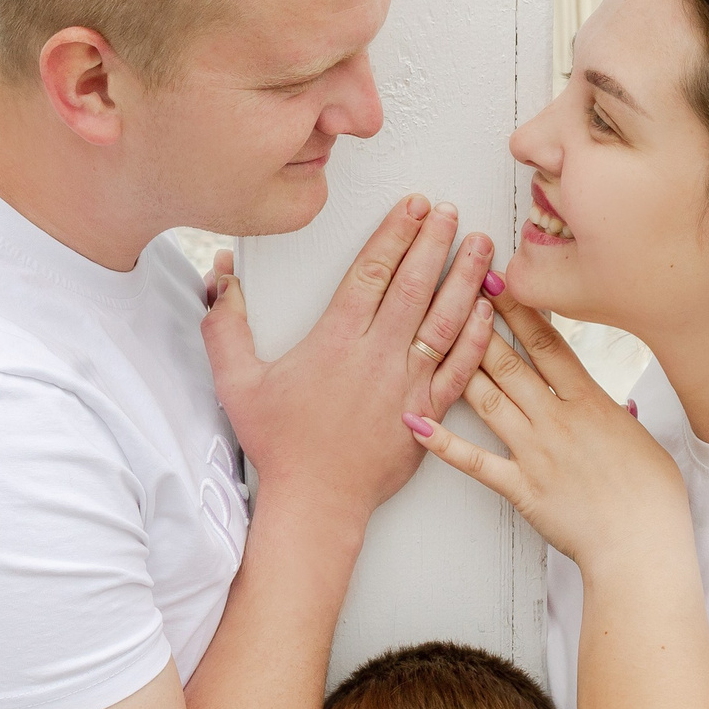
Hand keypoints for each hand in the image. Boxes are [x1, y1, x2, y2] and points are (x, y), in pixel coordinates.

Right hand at [207, 196, 496, 521]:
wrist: (317, 502)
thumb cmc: (279, 445)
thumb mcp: (236, 382)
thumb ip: (225, 324)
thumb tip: (221, 274)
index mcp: (335, 341)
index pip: (372, 272)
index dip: (396, 234)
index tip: (415, 206)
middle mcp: (377, 356)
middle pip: (414, 285)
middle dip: (436, 242)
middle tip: (452, 212)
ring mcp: (407, 385)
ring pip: (445, 320)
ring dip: (466, 278)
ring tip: (483, 244)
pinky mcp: (428, 413)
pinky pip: (460, 367)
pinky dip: (477, 335)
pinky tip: (487, 308)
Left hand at [406, 288, 688, 570]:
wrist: (642, 544)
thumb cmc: (653, 497)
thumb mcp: (644, 442)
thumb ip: (621, 420)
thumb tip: (618, 408)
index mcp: (591, 402)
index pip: (549, 344)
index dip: (521, 310)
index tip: (501, 282)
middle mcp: (559, 419)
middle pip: (511, 363)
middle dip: (481, 324)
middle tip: (455, 292)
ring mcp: (536, 452)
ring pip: (489, 400)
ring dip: (459, 367)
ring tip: (433, 338)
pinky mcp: (520, 487)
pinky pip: (475, 461)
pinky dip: (443, 442)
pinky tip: (415, 422)